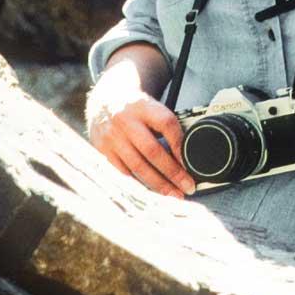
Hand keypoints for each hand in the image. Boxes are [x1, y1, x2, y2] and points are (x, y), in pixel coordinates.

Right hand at [86, 79, 195, 196]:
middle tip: (188, 186)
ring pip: (138, 166)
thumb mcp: (150, 106)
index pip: (166, 124)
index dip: (179, 144)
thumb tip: (188, 151)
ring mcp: (112, 137)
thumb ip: (165, 124)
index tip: (191, 161)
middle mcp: (126, 121)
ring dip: (158, 184)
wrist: (104, 101)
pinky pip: (123, 173)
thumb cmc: (134, 108)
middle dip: (173, 172)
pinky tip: (152, 192)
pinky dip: (139, 184)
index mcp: (143, 106)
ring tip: (174, 194)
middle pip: (152, 151)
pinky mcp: (103, 151)